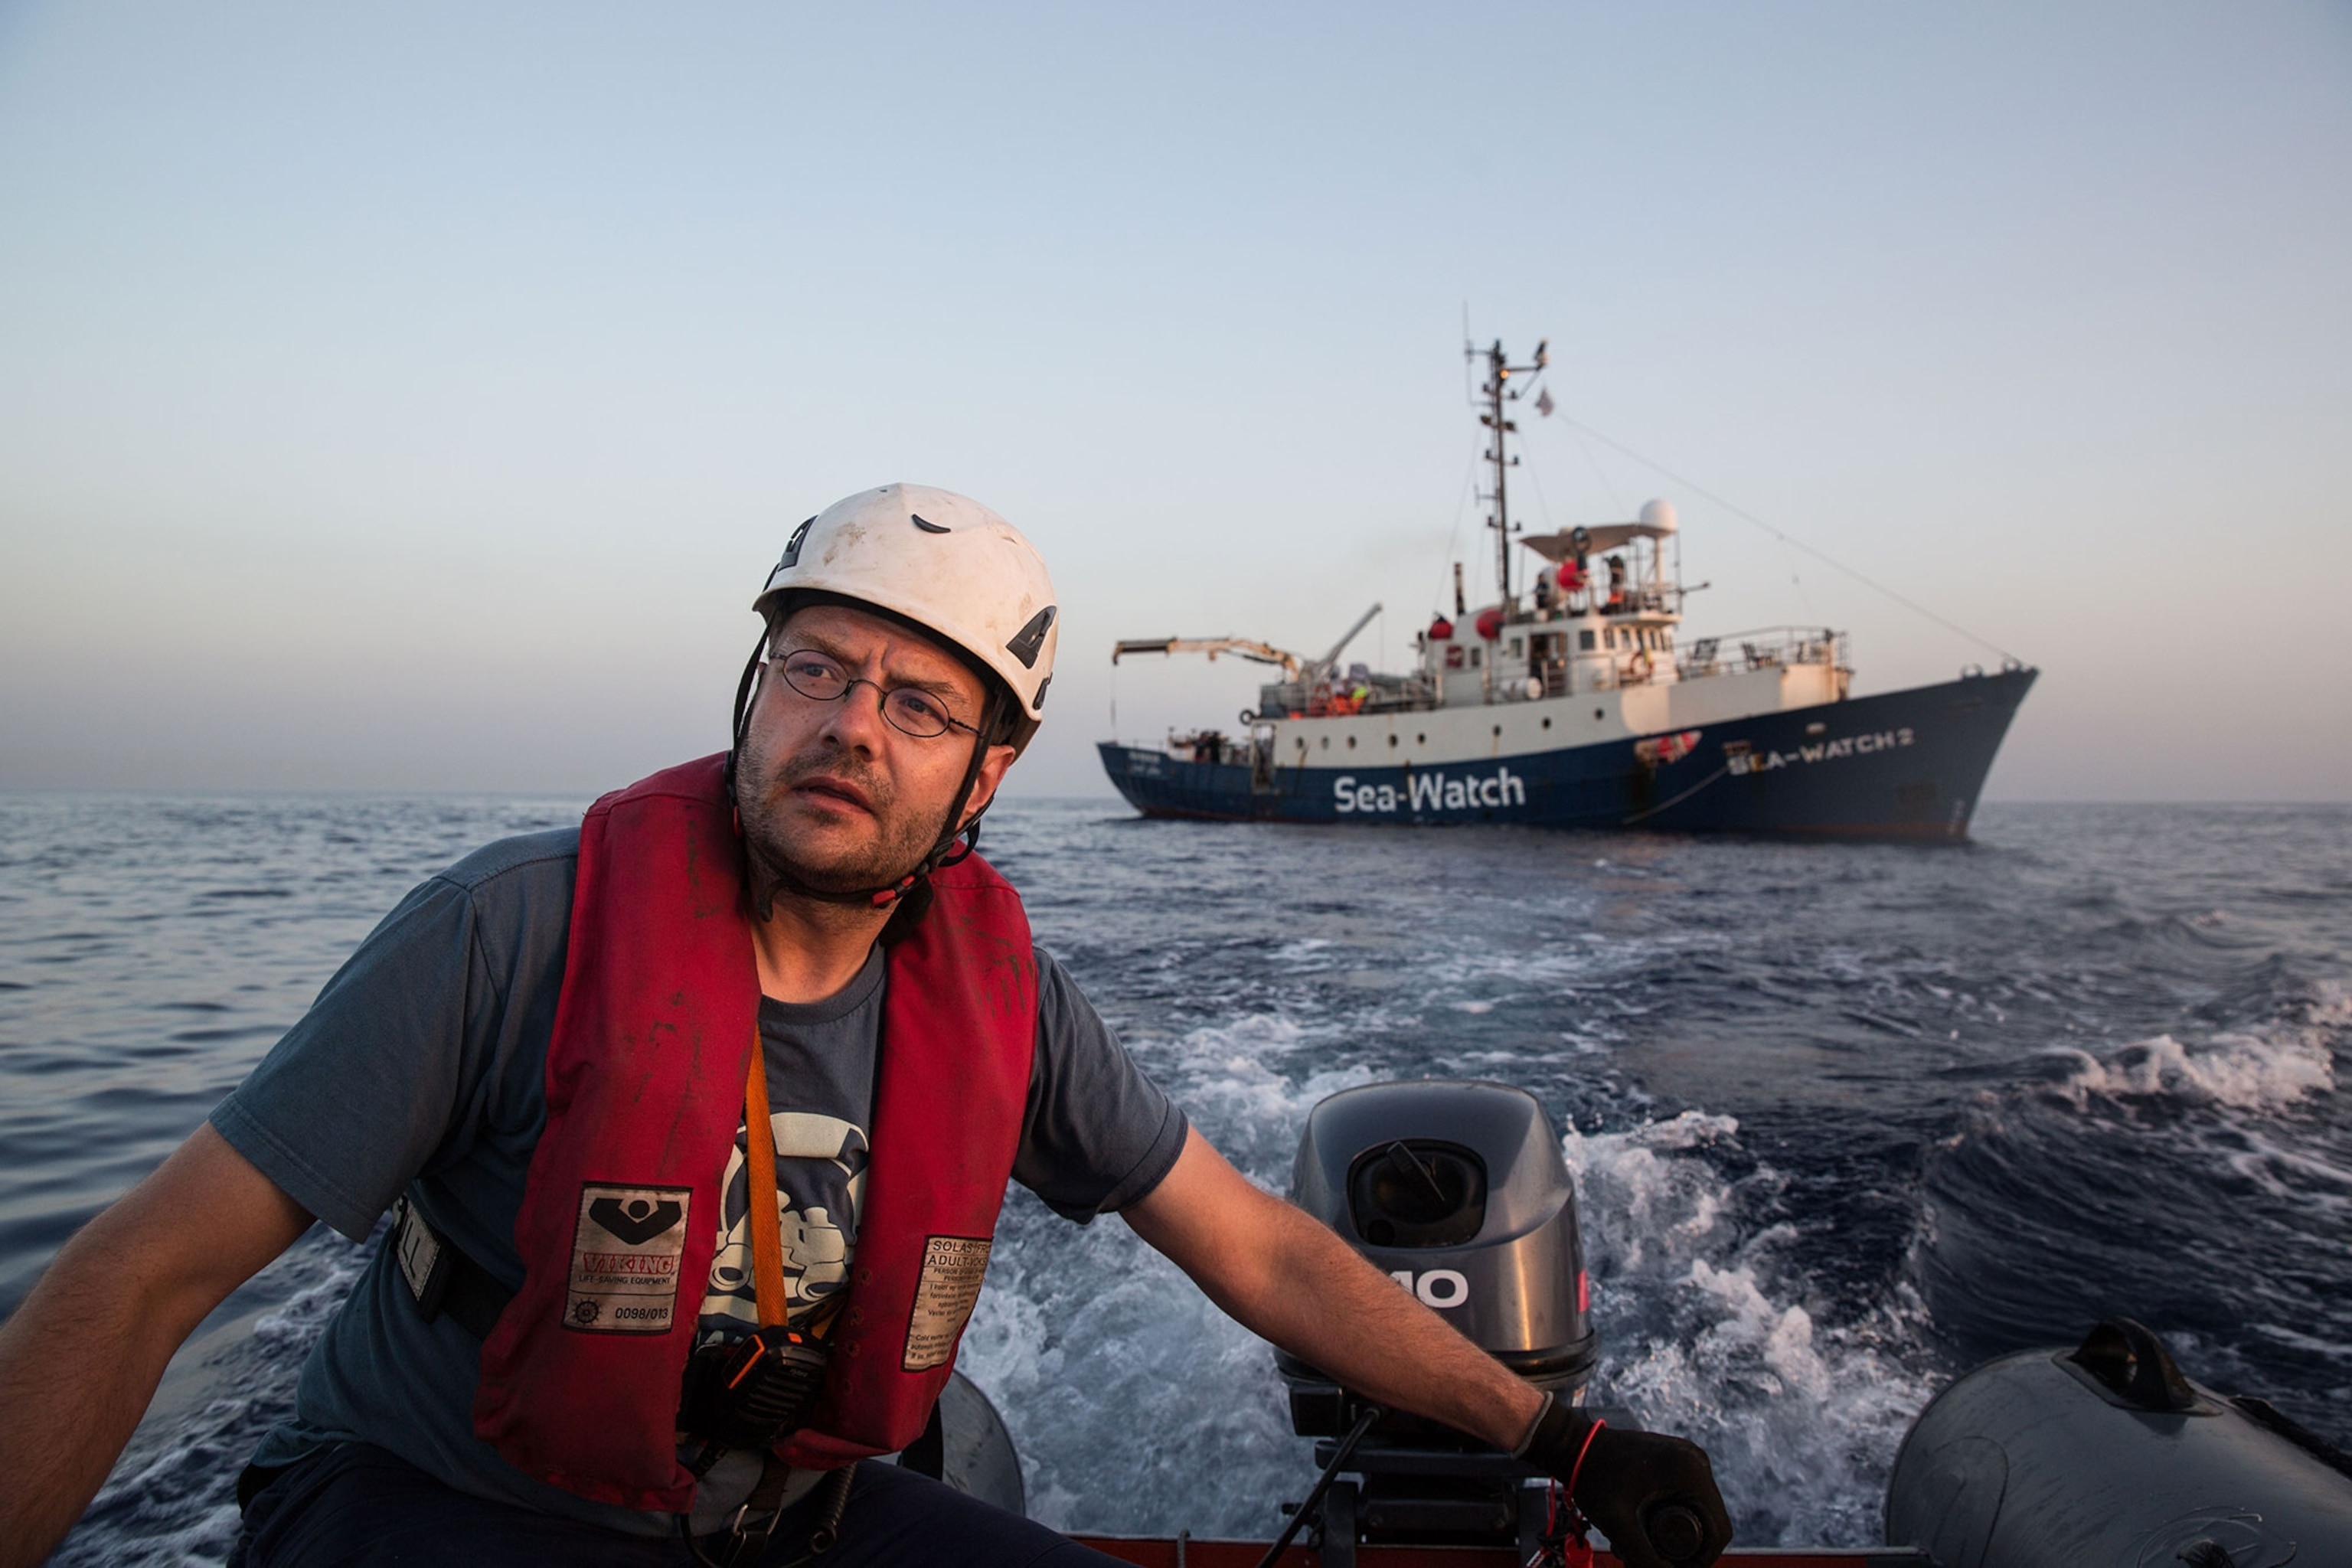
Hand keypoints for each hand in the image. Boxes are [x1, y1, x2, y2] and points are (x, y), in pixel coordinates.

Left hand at [1519, 1398, 1731, 1567]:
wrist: (1574, 1444)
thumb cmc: (1592, 1478)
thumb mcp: (1616, 1522)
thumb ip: (1642, 1556)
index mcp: (1691, 1472)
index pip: (1719, 1530)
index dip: (1703, 1560)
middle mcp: (1697, 1461)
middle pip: (1711, 1522)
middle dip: (1688, 1549)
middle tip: (1652, 1559)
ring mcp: (1689, 1458)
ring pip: (1700, 1511)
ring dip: (1679, 1533)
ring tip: (1642, 1545)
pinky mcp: (1679, 1460)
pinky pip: (1689, 1497)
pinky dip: (1675, 1516)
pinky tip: (1646, 1527)